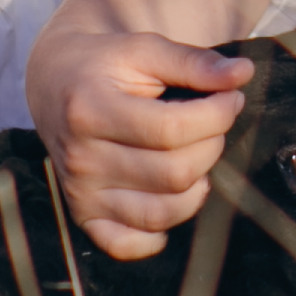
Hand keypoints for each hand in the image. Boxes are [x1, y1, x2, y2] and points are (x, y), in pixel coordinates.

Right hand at [28, 30, 246, 260]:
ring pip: (161, 213)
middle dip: (211, 146)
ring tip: (195, 157)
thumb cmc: (103, 65)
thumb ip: (193, 62)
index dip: (217, 115)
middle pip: (174, 174)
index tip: (229, 98)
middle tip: (212, 124)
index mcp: (91, 110)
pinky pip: (128, 245)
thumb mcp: (143, 50)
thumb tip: (242, 74)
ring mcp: (80, 192)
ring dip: (196, 188)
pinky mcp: (82, 215)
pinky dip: (157, 234)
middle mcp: (81, 158)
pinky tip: (169, 199)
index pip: (173, 130)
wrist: (52, 82)